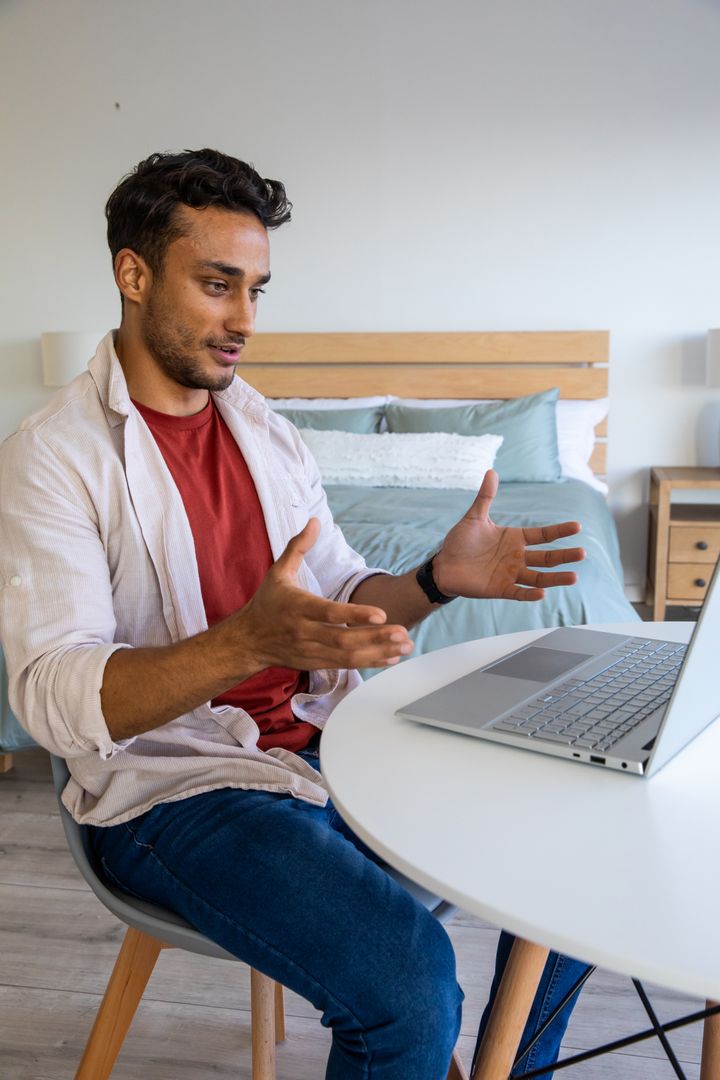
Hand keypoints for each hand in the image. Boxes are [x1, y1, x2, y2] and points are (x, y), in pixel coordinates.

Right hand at [233, 518, 413, 670]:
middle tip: (403, 632)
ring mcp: (311, 650)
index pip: (329, 613)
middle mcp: (305, 632)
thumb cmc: (267, 603)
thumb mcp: (278, 572)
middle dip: (375, 637)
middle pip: (343, 639)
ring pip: (348, 656)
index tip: (381, 614)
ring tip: (405, 645)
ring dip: (379, 651)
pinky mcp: (316, 663)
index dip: (355, 615)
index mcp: (298, 607)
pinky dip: (370, 662)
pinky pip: (346, 665)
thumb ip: (298, 547)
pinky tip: (392, 656)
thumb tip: (314, 521)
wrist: (248, 641)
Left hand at [431, 469, 584, 601]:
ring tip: (574, 577)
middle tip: (583, 553)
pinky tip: (542, 593)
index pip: (542, 535)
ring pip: (538, 577)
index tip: (577, 526)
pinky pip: (518, 593)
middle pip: (546, 557)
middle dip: (564, 556)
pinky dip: (530, 594)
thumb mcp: (474, 517)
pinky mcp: (500, 589)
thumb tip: (491, 471)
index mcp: (514, 538)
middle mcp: (517, 557)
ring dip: (555, 578)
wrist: (443, 565)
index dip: (559, 531)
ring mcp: (510, 574)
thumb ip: (486, 497)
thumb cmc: (460, 541)